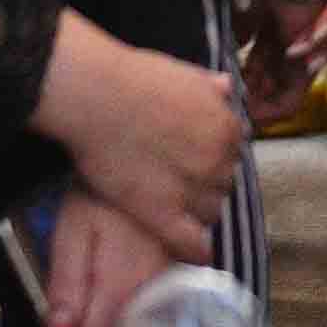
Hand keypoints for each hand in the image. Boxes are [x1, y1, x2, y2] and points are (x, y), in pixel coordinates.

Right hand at [33, 18, 246, 257]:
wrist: (96, 95)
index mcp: (226, 127)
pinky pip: (191, 240)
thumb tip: (226, 88)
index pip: (231, 154)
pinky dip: (195, 248)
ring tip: (175, 208)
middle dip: (205, 183)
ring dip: (196, 211)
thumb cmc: (133, 79)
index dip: (212, 158)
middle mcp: (217, 160)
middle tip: (178, 181)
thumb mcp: (183, 73)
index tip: (194, 160)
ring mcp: (192, 188)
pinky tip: (193, 253)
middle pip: (222, 183)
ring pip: (209, 212)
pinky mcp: (162, 212)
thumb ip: (210, 87)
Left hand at [40, 195, 177, 326]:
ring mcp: (168, 295)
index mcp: (121, 287)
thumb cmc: (106, 194)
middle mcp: (151, 299)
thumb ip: (66, 283)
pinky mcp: (176, 287)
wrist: (152, 167)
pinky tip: (111, 309)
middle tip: (60, 325)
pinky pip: (150, 325)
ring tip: (83, 317)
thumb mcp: (74, 230)